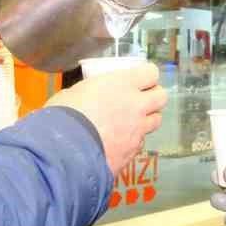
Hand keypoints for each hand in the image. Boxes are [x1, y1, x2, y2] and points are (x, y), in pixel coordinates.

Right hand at [47, 63, 166, 173]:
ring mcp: (137, 131)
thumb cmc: (63, 116)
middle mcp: (136, 106)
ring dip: (146, 119)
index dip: (146, 75)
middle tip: (140, 99)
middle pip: (161, 97)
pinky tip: (117, 142)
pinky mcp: (132, 152)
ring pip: (155, 121)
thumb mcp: (75, 92)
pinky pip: (139, 143)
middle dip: (153, 97)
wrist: (63, 151)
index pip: (151, 72)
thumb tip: (89, 95)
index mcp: (122, 84)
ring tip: (130, 121)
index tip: (139, 78)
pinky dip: (132, 141)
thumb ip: (91, 91)